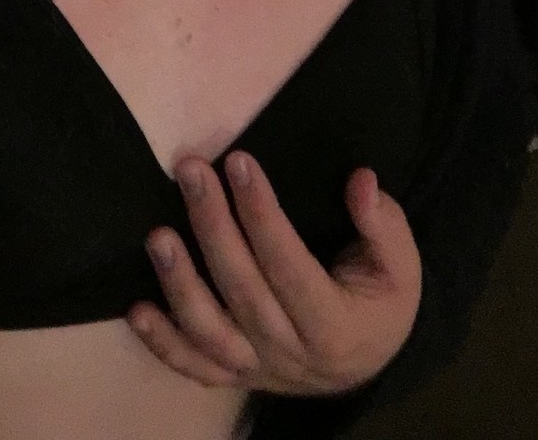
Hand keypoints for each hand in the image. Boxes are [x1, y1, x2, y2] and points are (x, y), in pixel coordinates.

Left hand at [127, 152, 421, 397]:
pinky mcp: (235, 375)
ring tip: (157, 235)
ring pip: (211, 333)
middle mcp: (292, 355)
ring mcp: (259, 369)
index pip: (290, 267)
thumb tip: (361, 181)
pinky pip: (193, 367)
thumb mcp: (400, 265)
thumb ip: (382, 224)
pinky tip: (137, 310)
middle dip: (213, 225)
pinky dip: (162, 343)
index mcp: (336, 328)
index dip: (262, 215)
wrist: (365, 361)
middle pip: (243, 290)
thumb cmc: (377, 300)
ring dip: (179, 283)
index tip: (239, 162)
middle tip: (190, 170)